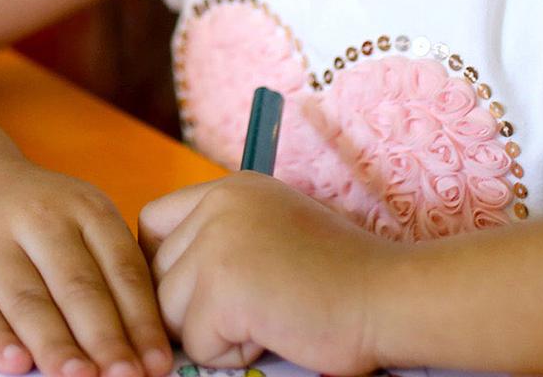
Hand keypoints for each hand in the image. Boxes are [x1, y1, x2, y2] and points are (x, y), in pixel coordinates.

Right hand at [0, 156, 173, 376]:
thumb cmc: (38, 215)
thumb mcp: (81, 218)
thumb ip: (110, 270)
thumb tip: (146, 346)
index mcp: (84, 207)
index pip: (120, 268)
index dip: (140, 319)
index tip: (155, 363)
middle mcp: (39, 216)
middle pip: (77, 286)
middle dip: (104, 337)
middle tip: (125, 376)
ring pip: (27, 298)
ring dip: (55, 343)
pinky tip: (15, 363)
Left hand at [141, 172, 404, 374]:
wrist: (388, 295)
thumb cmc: (342, 276)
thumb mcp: (274, 229)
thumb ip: (224, 238)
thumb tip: (166, 279)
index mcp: (229, 189)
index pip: (153, 221)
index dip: (163, 264)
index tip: (192, 291)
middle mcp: (217, 206)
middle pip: (154, 270)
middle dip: (188, 305)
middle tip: (250, 310)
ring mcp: (216, 244)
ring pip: (168, 311)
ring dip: (211, 331)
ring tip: (267, 320)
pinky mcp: (222, 288)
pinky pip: (197, 343)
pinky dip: (232, 353)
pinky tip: (274, 332)